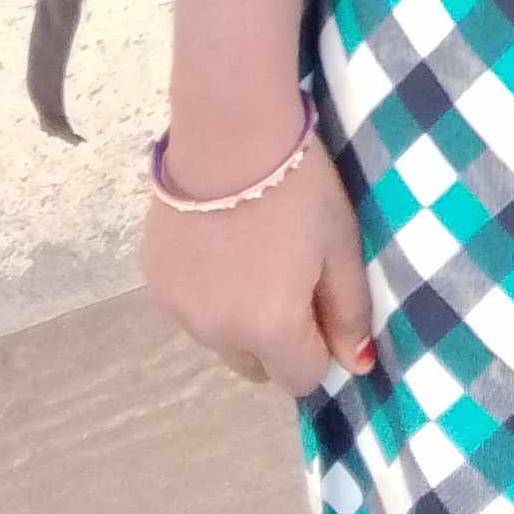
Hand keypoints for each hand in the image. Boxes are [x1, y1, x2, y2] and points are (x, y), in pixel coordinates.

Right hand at [142, 117, 374, 396]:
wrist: (228, 134)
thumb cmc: (299, 187)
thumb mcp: (340, 245)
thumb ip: (349, 312)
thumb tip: (358, 365)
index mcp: (270, 328)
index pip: (302, 378)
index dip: (318, 346)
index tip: (320, 302)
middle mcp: (219, 334)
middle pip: (257, 367)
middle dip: (278, 341)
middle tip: (288, 277)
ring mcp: (180, 312)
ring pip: (221, 341)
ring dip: (239, 320)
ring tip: (250, 256)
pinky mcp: (156, 285)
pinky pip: (191, 312)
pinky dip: (208, 295)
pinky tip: (218, 246)